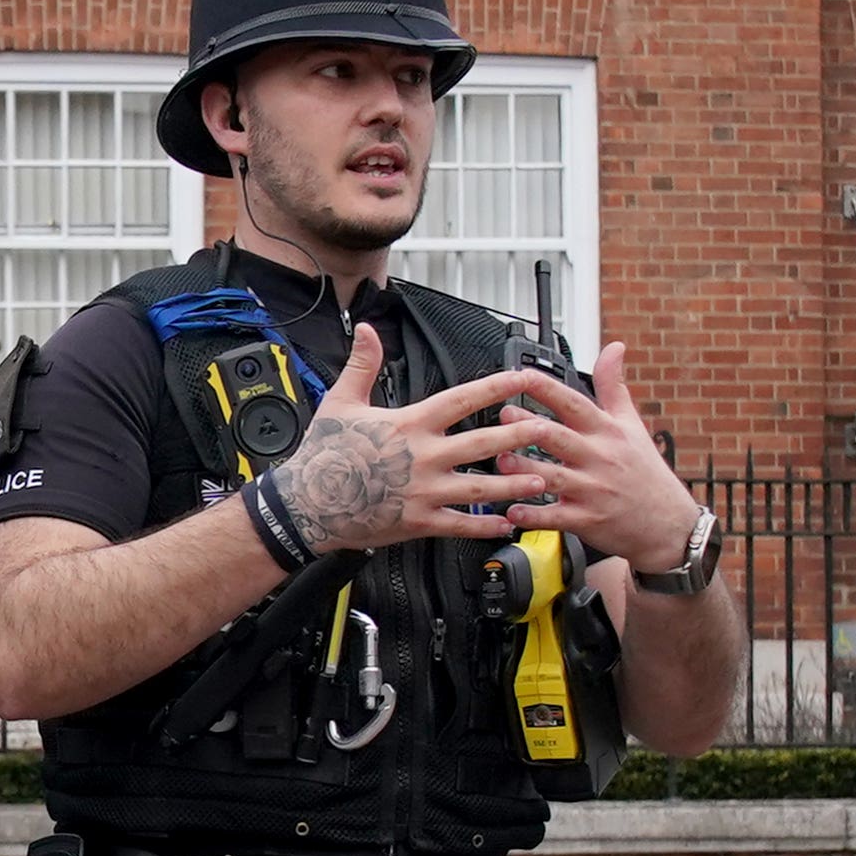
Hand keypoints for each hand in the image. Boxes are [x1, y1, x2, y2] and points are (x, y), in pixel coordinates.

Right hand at [257, 325, 546, 554]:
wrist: (305, 505)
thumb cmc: (323, 456)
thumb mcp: (340, 402)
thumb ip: (362, 365)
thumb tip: (367, 330)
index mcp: (409, 425)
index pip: (463, 400)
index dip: (497, 387)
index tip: (523, 379)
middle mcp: (422, 458)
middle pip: (483, 443)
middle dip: (520, 436)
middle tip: (550, 430)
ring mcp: (423, 492)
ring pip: (480, 487)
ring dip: (514, 483)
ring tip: (541, 479)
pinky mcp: (417, 522)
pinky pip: (459, 524)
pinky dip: (485, 524)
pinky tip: (506, 522)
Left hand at [486, 344, 699, 568]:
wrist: (668, 523)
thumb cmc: (644, 471)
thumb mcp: (633, 425)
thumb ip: (614, 387)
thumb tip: (614, 347)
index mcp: (607, 431)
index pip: (574, 403)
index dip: (546, 388)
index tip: (520, 376)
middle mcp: (599, 457)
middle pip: (559, 437)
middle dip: (528, 426)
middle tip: (501, 416)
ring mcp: (593, 489)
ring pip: (552, 476)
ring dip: (523, 468)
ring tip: (499, 461)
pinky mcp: (588, 519)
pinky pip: (555, 516)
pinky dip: (532, 514)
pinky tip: (511, 510)